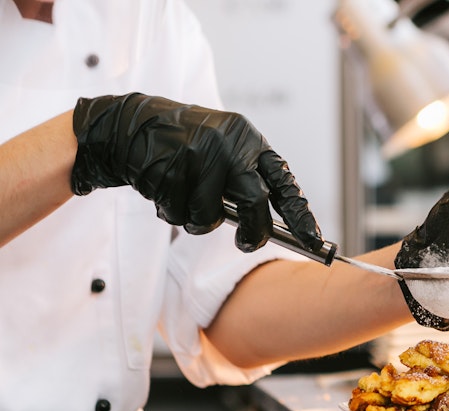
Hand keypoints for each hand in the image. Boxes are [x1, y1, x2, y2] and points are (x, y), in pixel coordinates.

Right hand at [70, 93, 321, 252]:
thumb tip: (277, 229)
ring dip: (199, 221)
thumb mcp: (225, 151)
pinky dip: (173, 213)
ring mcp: (198, 156)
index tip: (314, 242)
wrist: (130, 126)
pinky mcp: (169, 169)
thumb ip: (248, 181)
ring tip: (186, 198)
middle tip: (247, 243)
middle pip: (255, 203)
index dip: (301, 215)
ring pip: (211, 217)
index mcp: (248, 139)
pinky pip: (180, 214)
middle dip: (253, 232)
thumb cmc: (187, 147)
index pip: (284, 182)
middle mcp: (228, 145)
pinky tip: (166, 190)